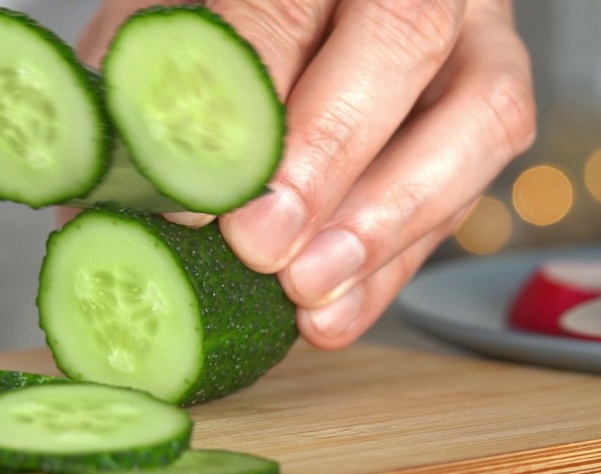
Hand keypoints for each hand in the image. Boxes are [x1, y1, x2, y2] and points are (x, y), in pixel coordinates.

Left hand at [73, 0, 535, 348]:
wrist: (303, 25)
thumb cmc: (220, 22)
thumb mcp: (161, 23)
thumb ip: (139, 89)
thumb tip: (111, 196)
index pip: (284, 5)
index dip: (243, 106)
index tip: (196, 199)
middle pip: (403, 40)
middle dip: (329, 154)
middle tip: (262, 245)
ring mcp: (474, 37)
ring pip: (483, 114)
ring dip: (388, 218)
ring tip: (306, 291)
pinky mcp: (489, 112)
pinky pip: (471, 192)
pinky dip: (396, 266)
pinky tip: (331, 315)